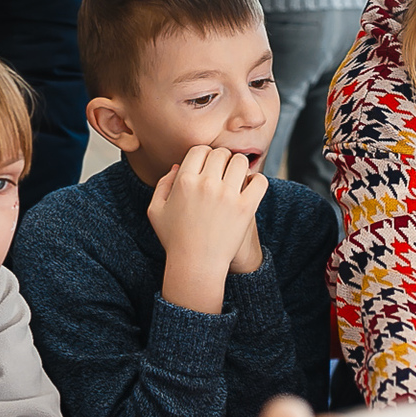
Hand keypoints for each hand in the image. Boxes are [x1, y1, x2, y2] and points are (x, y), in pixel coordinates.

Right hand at [148, 145, 267, 314]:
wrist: (196, 266)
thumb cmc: (175, 240)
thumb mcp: (156, 211)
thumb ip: (162, 185)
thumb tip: (176, 166)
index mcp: (184, 181)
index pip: (200, 150)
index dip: (204, 155)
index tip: (208, 166)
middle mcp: (205, 184)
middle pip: (221, 154)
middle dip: (222, 160)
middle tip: (223, 173)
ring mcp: (227, 195)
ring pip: (240, 162)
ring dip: (239, 167)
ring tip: (237, 179)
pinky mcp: (245, 208)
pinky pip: (259, 181)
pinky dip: (257, 181)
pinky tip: (250, 188)